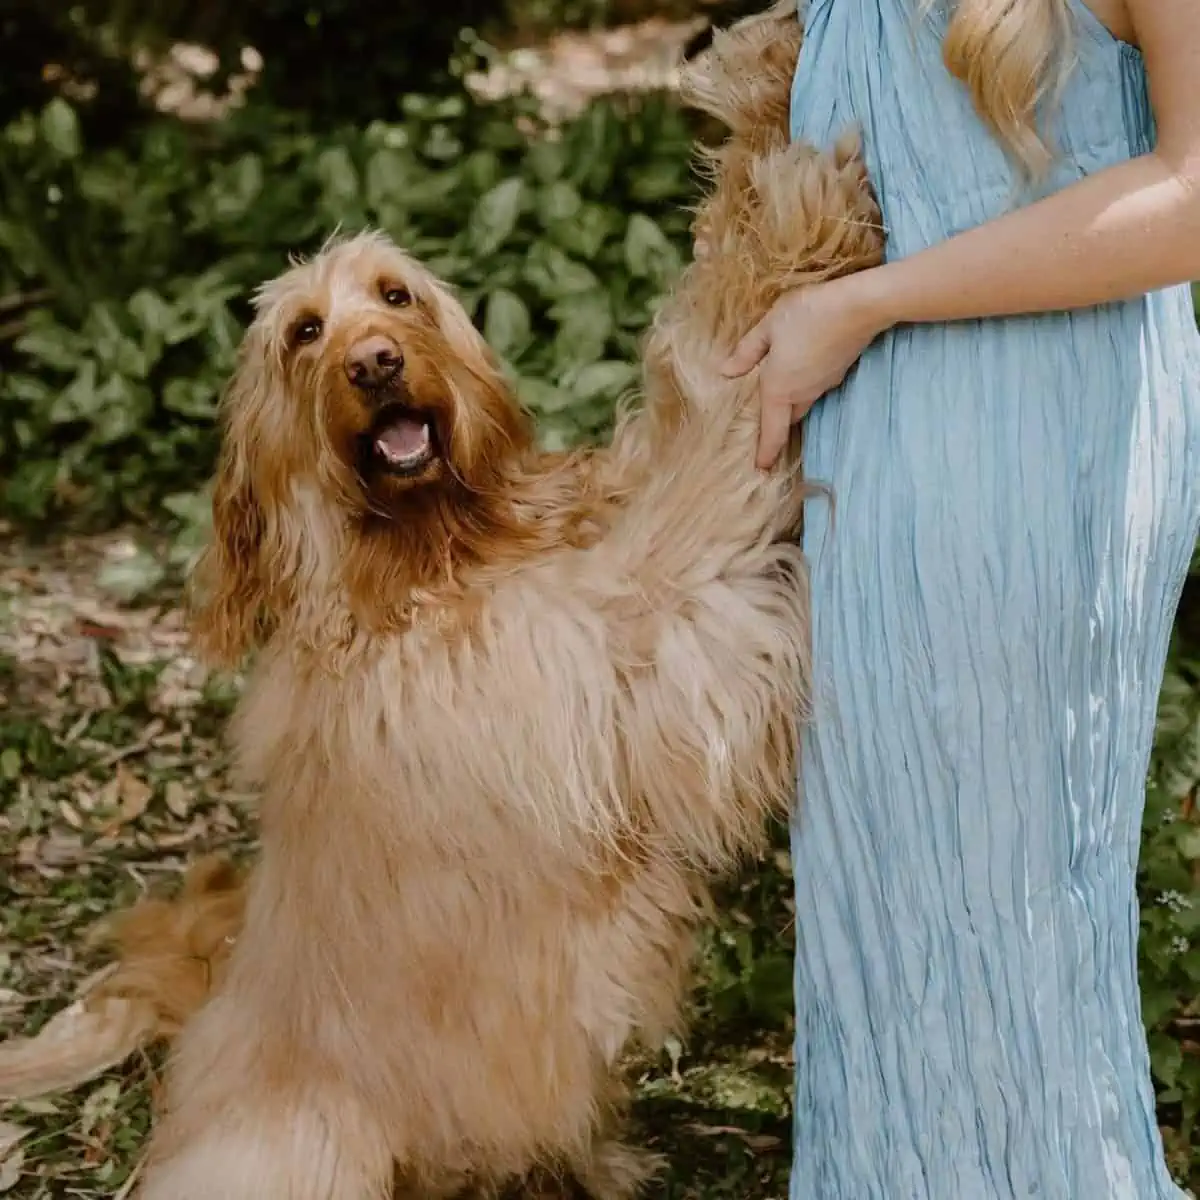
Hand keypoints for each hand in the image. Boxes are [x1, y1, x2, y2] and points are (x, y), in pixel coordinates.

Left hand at [721, 272, 890, 468]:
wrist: (860, 306)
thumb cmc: (808, 314)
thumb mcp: (769, 326)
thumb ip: (748, 351)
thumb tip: (727, 372)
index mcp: (779, 389)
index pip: (771, 431)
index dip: (766, 452)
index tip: (762, 468)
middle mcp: (802, 394)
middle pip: (787, 419)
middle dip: (777, 426)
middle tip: (765, 428)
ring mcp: (824, 385)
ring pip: (803, 403)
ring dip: (791, 406)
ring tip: (781, 397)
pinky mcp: (839, 373)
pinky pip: (816, 389)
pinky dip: (806, 387)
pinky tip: (803, 370)